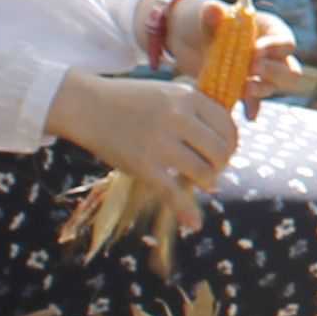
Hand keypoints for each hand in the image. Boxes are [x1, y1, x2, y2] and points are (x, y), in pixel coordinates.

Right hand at [50, 69, 237, 229]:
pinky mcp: (142, 165)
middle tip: (210, 169)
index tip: (222, 152)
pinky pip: (173, 193)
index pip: (228, 126)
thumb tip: (224, 139)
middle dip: (220, 165)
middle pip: (220, 151)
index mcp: (188, 96)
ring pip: (204, 173)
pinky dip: (186, 210)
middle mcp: (178, 117)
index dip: (230, 144)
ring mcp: (160, 142)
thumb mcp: (168, 92)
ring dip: (206, 182)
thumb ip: (195, 111)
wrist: (86, 105)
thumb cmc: (129, 100)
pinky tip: (194, 222)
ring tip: (196, 180)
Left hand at [169, 0, 295, 106]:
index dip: (275, 48)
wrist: (189, 38)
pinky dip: (252, 107)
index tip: (254, 51)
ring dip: (262, 88)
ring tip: (244, 88)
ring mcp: (259, 74)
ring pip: (273, 86)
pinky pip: (254, 101)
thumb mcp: (207, 14)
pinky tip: (247, 115)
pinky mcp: (245, 88)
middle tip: (252, 68)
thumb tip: (213, 10)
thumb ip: (211, 12)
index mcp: (270, 31)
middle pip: (289, 70)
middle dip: (274, 71)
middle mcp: (271, 55)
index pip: (285, 42)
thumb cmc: (206, 19)